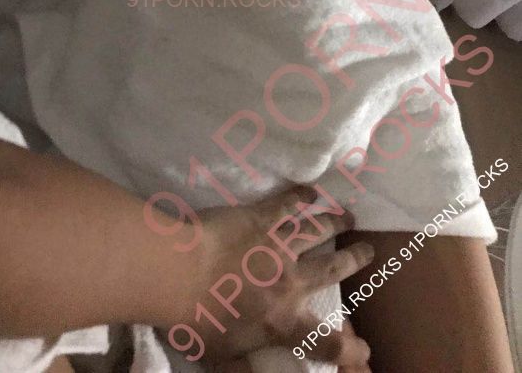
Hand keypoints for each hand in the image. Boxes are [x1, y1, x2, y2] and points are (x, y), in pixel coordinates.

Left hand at [160, 185, 373, 366]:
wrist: (179, 273)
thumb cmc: (195, 320)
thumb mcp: (220, 358)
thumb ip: (242, 369)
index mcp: (282, 321)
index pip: (325, 341)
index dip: (349, 349)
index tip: (364, 350)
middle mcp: (290, 281)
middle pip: (331, 268)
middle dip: (353, 260)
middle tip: (368, 251)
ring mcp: (277, 245)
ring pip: (315, 230)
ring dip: (335, 222)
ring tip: (348, 217)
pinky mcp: (260, 217)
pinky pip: (287, 204)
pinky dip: (302, 196)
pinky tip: (311, 191)